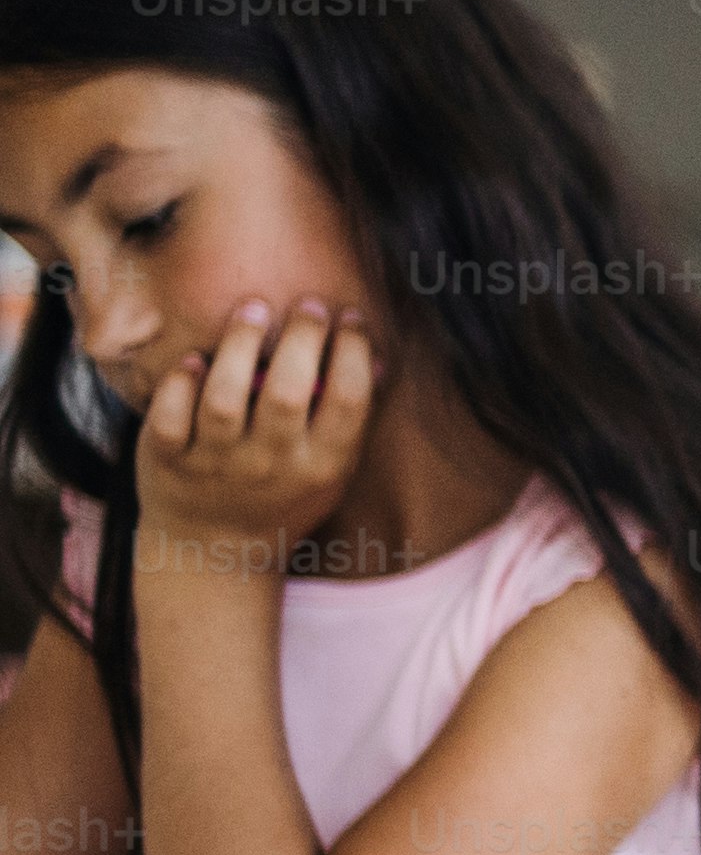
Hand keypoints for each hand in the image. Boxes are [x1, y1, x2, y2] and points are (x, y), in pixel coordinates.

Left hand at [135, 301, 375, 554]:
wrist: (214, 550)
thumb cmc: (282, 498)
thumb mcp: (331, 470)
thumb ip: (351, 419)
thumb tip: (380, 357)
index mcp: (321, 466)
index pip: (347, 400)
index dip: (353, 350)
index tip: (349, 317)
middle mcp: (271, 466)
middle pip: (288, 392)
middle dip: (302, 338)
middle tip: (309, 304)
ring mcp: (216, 464)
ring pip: (224, 398)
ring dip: (240, 347)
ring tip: (253, 310)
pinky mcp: (167, 460)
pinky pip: (170, 416)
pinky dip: (180, 383)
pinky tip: (195, 360)